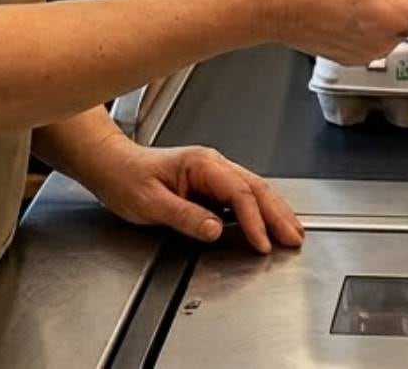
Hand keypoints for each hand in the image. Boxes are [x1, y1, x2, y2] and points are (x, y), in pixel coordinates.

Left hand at [68, 134, 303, 254]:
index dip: (254, 220)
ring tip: (293, 231)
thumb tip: (215, 229)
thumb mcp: (150, 203)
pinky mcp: (211, 184)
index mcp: (201, 164)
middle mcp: (212, 165)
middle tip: (295, 237)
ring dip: (275, 211)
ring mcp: (214, 173)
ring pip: (254, 189)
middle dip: (278, 214)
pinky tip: (271, 221)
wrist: (112, 166)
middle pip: (256, 187)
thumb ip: (185, 216)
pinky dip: (262, 210)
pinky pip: (244, 195)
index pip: (238, 192)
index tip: (262, 243)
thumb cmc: (127, 179)